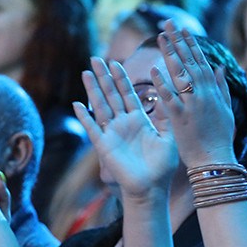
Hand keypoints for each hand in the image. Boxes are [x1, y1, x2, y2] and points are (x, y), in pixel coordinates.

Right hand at [73, 57, 178, 200]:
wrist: (152, 188)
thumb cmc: (162, 166)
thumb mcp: (169, 137)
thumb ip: (166, 117)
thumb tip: (169, 96)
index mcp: (138, 120)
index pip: (128, 94)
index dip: (121, 78)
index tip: (116, 62)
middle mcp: (123, 124)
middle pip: (111, 95)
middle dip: (103, 77)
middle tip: (95, 58)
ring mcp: (112, 134)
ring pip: (100, 106)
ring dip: (93, 89)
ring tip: (86, 72)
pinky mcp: (104, 146)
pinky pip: (93, 129)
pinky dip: (85, 117)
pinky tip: (77, 104)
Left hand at [151, 22, 237, 167]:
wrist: (215, 162)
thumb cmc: (220, 138)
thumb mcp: (225, 110)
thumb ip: (221, 87)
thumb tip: (219, 66)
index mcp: (213, 91)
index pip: (200, 62)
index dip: (191, 44)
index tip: (182, 29)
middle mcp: (204, 94)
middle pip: (189, 62)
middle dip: (178, 42)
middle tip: (167, 24)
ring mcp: (193, 105)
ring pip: (180, 75)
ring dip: (170, 55)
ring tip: (160, 38)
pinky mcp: (181, 118)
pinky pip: (169, 98)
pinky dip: (162, 85)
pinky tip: (153, 72)